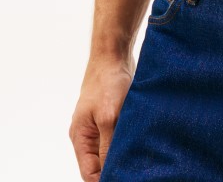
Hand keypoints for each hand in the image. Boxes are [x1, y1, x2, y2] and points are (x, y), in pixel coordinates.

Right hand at [69, 55, 133, 180]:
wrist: (114, 53)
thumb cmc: (107, 82)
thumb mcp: (108, 117)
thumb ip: (107, 147)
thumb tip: (111, 172)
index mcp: (80, 137)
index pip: (89, 173)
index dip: (105, 180)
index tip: (125, 179)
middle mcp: (88, 134)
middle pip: (100, 164)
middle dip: (116, 168)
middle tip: (136, 171)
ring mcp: (100, 125)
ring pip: (111, 150)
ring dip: (124, 154)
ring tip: (140, 159)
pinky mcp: (113, 116)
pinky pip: (119, 137)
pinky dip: (129, 141)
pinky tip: (143, 144)